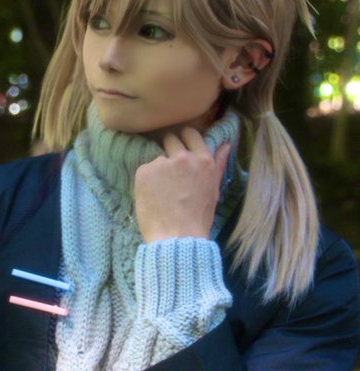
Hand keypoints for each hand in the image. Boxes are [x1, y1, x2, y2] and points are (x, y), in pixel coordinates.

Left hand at [134, 127, 230, 242]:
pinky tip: (152, 197)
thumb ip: (218, 164)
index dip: (185, 139)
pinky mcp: (144, 171)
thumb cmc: (199, 217)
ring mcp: (162, 163)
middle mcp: (182, 157)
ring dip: (158, 169)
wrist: (177, 237)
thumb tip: (226, 144)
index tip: (182, 149)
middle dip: (170, 150)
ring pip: (157, 158)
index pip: (190, 133)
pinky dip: (146, 181)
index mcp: (203, 159)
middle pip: (171, 139)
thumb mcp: (214, 189)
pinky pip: (145, 170)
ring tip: (161, 192)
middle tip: (170, 172)